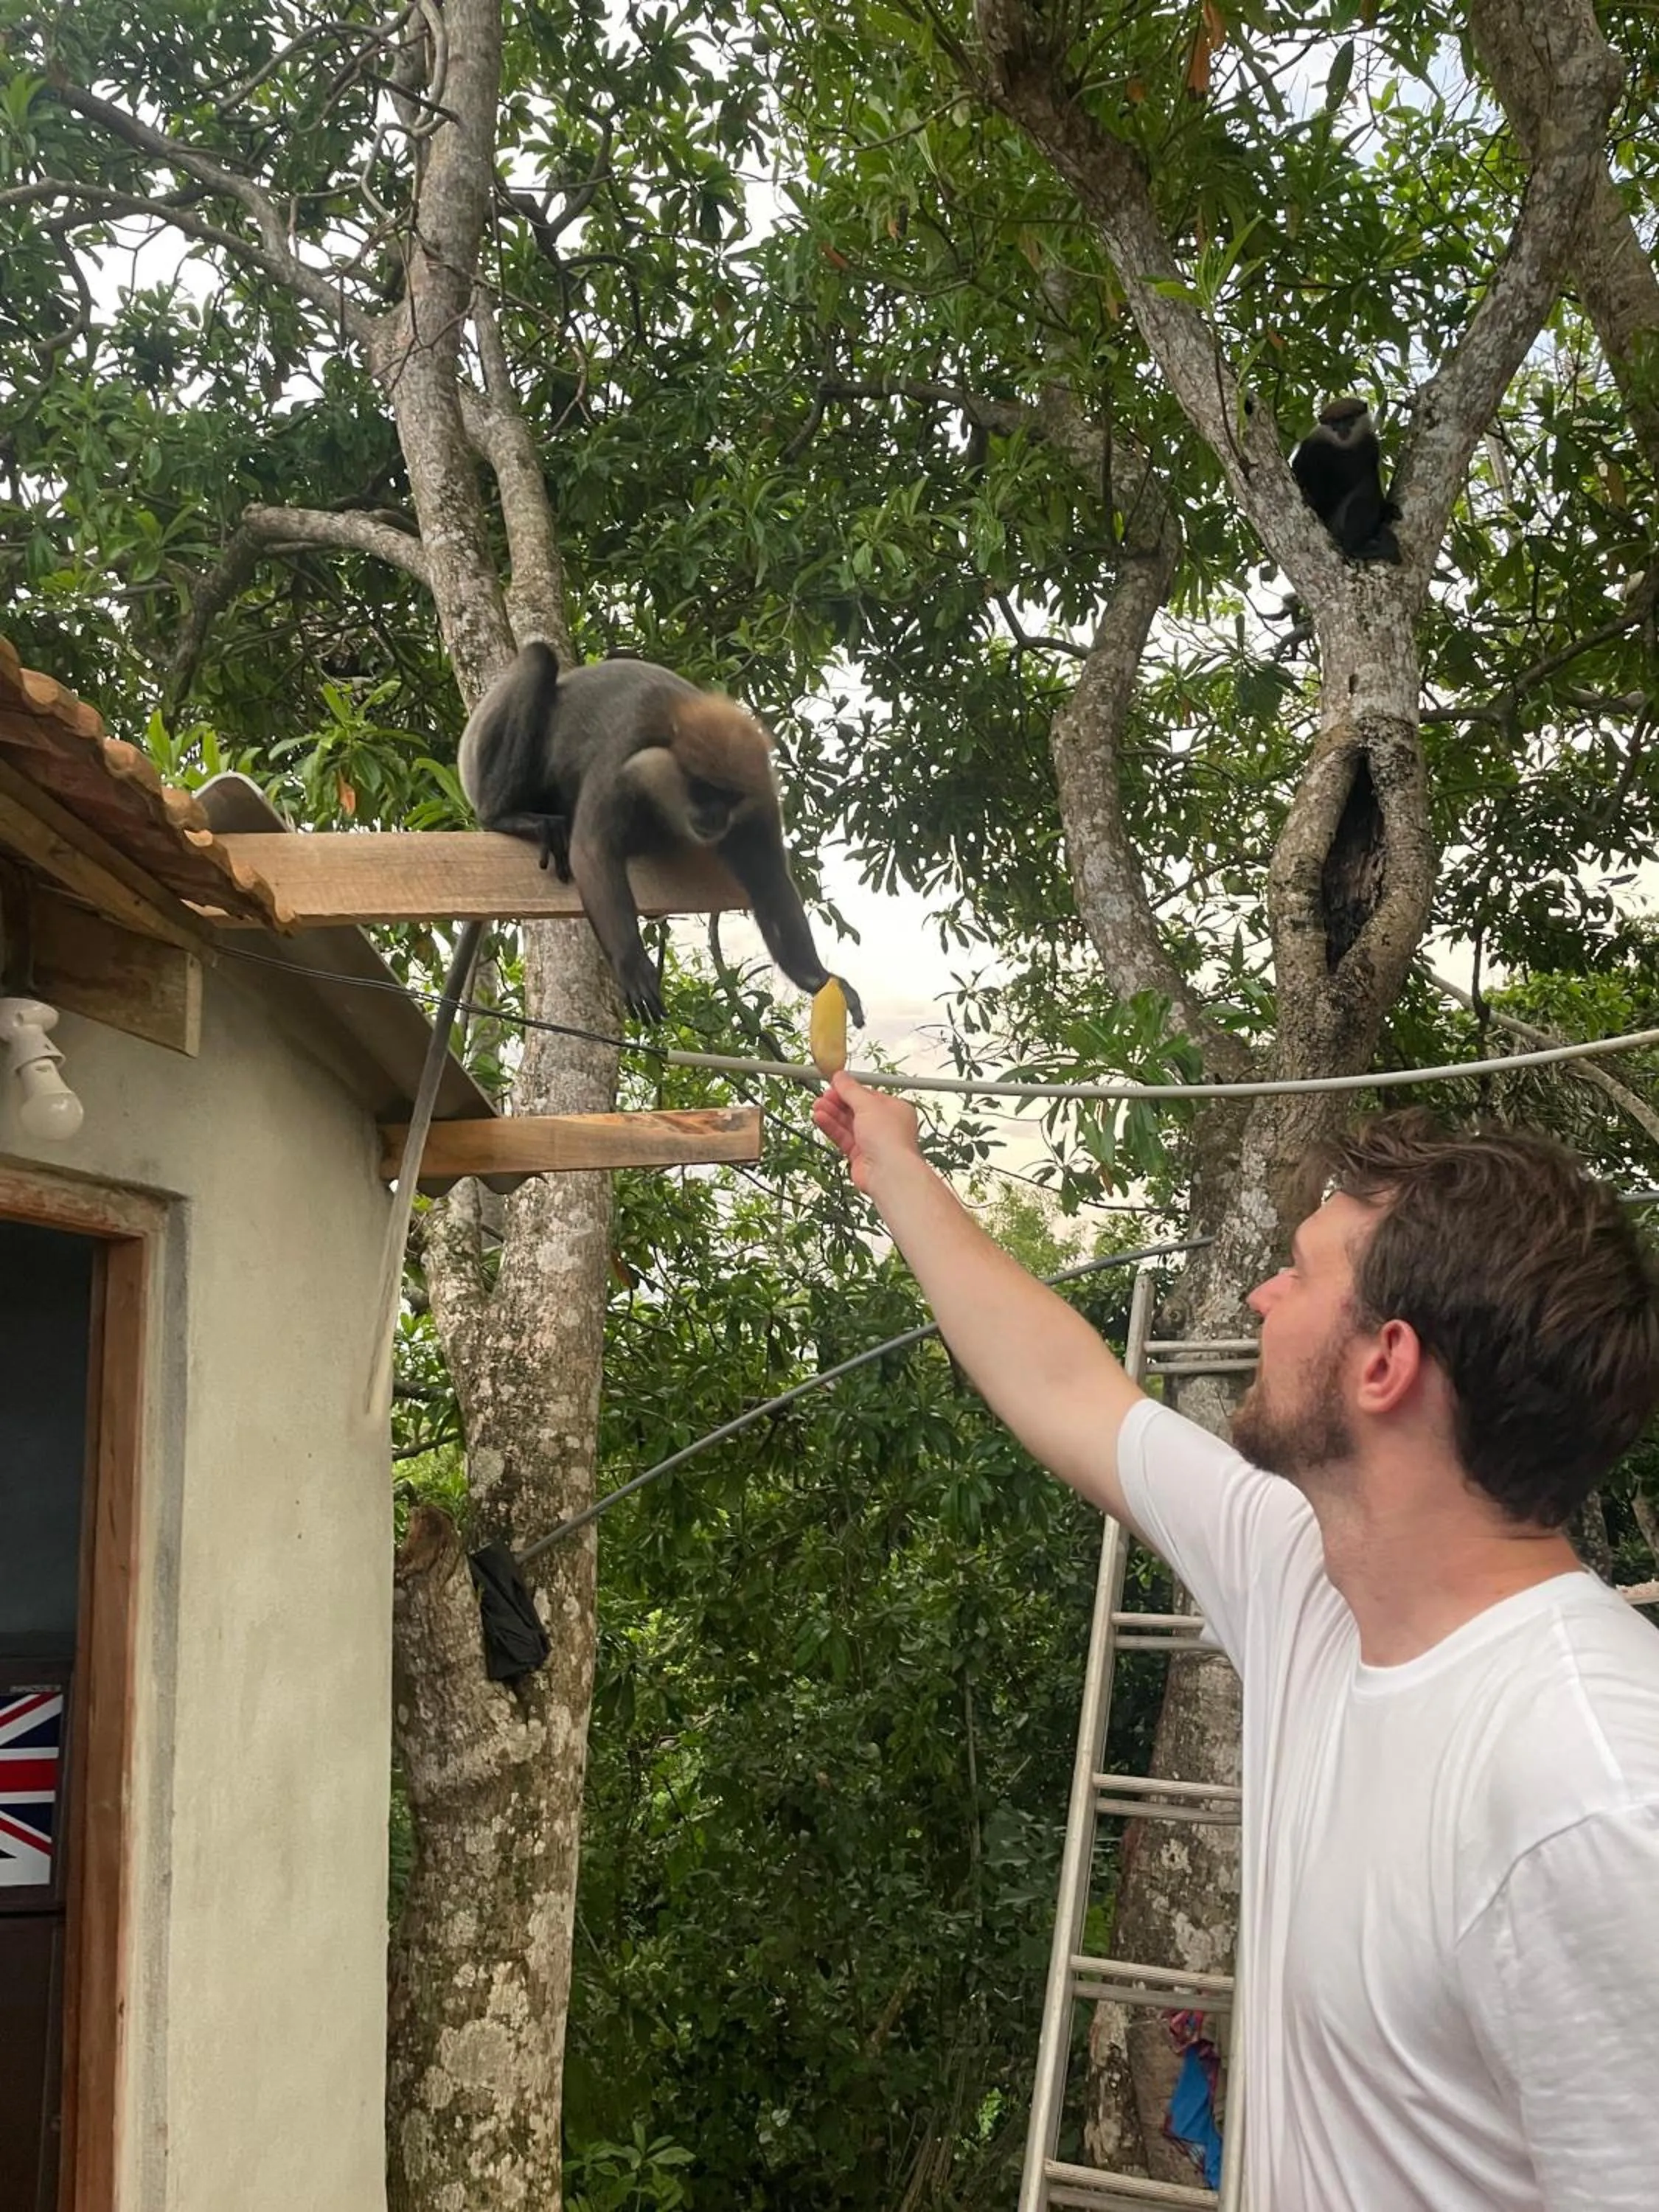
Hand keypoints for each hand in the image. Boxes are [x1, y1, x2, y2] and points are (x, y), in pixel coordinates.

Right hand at [811, 1071, 920, 1198]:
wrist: (888, 1173)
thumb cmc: (890, 1140)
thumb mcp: (868, 1105)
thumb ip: (851, 1090)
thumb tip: (841, 1077)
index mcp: (896, 1109)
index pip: (869, 1095)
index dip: (850, 1090)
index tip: (834, 1084)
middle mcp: (885, 1126)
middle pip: (856, 1109)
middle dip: (838, 1102)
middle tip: (823, 1096)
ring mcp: (873, 1141)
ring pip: (848, 1124)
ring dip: (831, 1114)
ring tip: (817, 1106)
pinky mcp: (860, 1155)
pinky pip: (843, 1137)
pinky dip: (831, 1127)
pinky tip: (820, 1118)